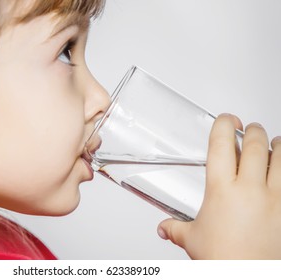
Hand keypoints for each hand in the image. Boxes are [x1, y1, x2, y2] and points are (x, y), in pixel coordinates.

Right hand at [157, 114, 280, 258]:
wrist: (246, 276)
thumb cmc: (222, 259)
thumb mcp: (192, 239)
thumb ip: (175, 228)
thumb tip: (163, 228)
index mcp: (220, 190)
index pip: (221, 144)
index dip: (223, 124)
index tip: (226, 119)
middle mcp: (248, 188)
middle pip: (254, 144)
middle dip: (252, 131)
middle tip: (249, 129)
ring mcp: (273, 197)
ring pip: (280, 157)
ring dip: (276, 145)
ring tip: (273, 142)